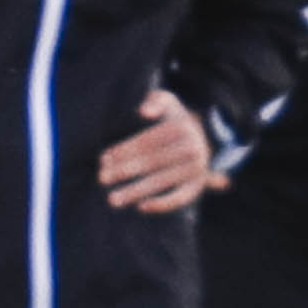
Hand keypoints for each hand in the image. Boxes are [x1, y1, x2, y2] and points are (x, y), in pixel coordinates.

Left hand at [99, 89, 216, 212]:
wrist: (205, 140)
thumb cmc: (173, 120)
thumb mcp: (168, 103)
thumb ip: (156, 101)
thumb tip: (144, 111)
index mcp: (181, 128)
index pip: (148, 141)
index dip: (124, 150)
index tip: (103, 159)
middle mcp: (191, 149)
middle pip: (152, 162)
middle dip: (124, 171)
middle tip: (102, 178)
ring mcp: (196, 169)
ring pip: (162, 181)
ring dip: (136, 191)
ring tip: (113, 199)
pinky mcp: (197, 186)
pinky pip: (180, 198)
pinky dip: (162, 204)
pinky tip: (141, 207)